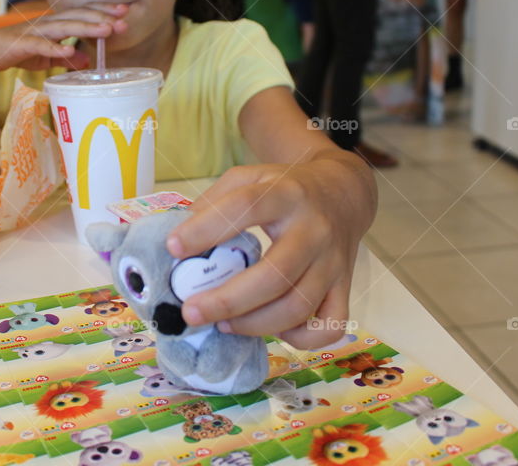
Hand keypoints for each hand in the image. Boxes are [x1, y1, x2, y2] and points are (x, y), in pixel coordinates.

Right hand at [0, 3, 127, 72]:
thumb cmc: (19, 50)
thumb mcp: (47, 56)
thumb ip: (67, 57)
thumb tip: (88, 60)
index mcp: (56, 23)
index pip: (84, 12)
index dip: (103, 10)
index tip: (124, 11)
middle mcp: (48, 22)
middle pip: (78, 16)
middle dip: (101, 17)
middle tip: (123, 21)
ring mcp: (35, 31)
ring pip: (64, 26)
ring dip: (86, 28)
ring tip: (106, 30)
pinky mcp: (23, 44)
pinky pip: (41, 46)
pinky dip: (55, 48)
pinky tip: (69, 51)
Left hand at [166, 163, 369, 349]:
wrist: (343, 192)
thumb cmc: (284, 188)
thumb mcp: (250, 178)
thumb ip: (213, 202)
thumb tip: (176, 243)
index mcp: (285, 194)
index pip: (245, 208)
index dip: (206, 229)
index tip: (172, 248)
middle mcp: (313, 229)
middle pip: (274, 275)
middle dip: (227, 301)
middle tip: (191, 313)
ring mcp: (333, 261)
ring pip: (298, 306)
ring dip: (254, 324)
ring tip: (223, 324)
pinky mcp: (345, 286)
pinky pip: (330, 325)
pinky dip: (301, 338)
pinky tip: (274, 329)